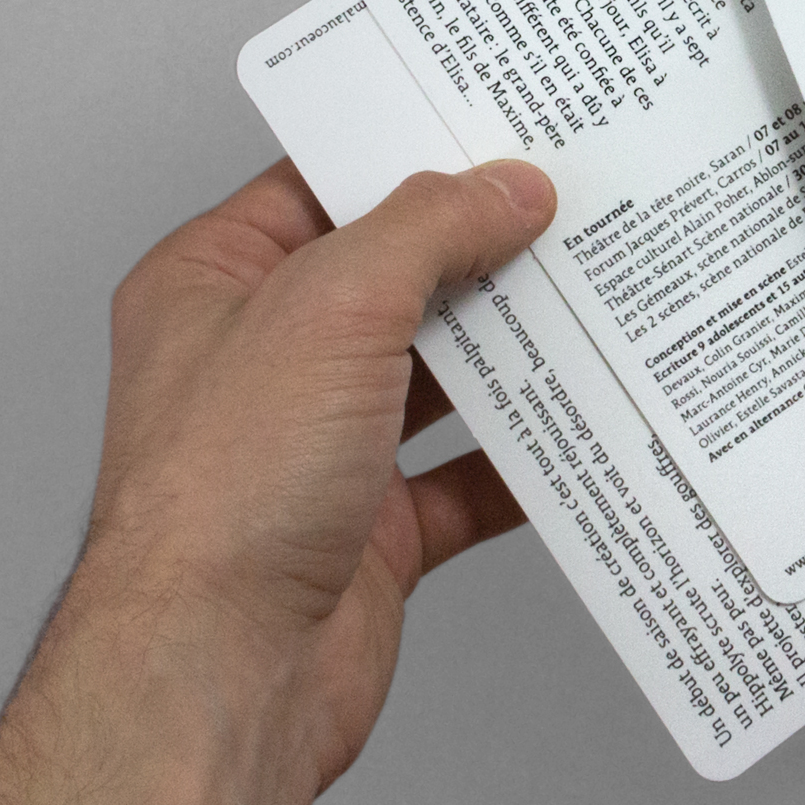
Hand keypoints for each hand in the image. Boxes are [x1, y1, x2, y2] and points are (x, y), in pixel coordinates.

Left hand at [0, 159, 554, 804]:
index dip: (408, 157)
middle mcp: (263, 361)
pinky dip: (524, 458)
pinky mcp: (374, 529)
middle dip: (480, 254)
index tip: (496, 134)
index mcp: (214, 284)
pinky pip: (468, 479)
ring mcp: (320, 448)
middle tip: (567, 211)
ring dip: (511, 351)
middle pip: (393, 279)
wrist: (220, 670)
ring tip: (591, 302)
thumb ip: (428, 230)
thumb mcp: (331, 305)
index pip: (322, 188)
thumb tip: (504, 188)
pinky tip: (578, 425)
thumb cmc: (221, 493)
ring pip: (438, 377)